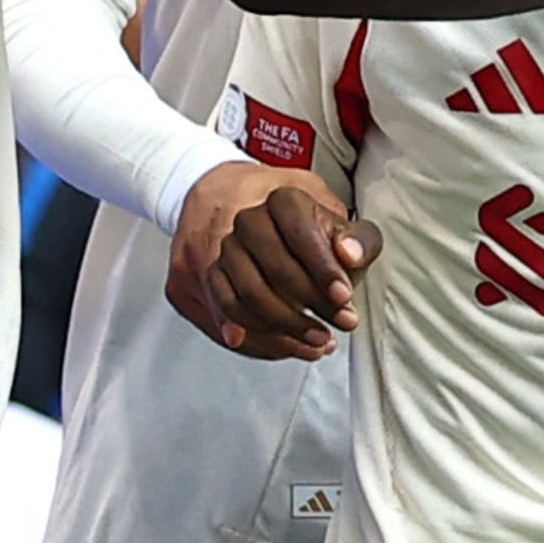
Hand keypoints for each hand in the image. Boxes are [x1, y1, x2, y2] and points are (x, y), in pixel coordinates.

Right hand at [166, 163, 365, 356]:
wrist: (221, 196)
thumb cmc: (283, 211)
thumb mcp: (329, 211)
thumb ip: (353, 234)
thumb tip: (350, 256)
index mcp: (277, 197)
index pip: (300, 233)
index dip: (325, 269)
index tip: (344, 297)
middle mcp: (237, 221)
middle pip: (272, 273)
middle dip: (311, 308)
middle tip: (337, 326)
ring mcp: (209, 250)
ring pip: (245, 301)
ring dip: (285, 331)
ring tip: (317, 341)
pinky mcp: (191, 277)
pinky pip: (223, 315)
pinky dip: (256, 337)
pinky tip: (284, 345)